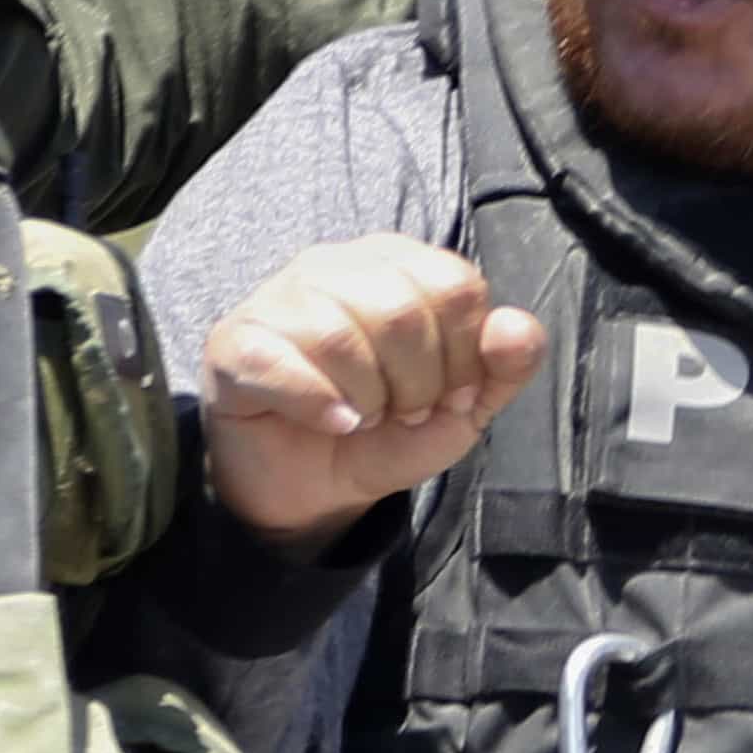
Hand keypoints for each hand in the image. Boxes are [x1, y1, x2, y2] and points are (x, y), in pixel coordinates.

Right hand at [201, 236, 549, 549]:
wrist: (312, 489)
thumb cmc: (382, 431)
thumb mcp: (460, 409)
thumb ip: (501, 368)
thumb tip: (516, 328)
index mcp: (396, 263)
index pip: (454, 284)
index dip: (464, 354)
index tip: (448, 395)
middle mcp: (334, 264)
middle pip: (400, 308)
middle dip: (417, 384)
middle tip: (402, 413)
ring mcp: (278, 298)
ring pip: (340, 335)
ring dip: (367, 400)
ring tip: (363, 418)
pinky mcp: (235, 343)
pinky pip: (282, 364)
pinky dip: (320, 406)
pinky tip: (334, 424)